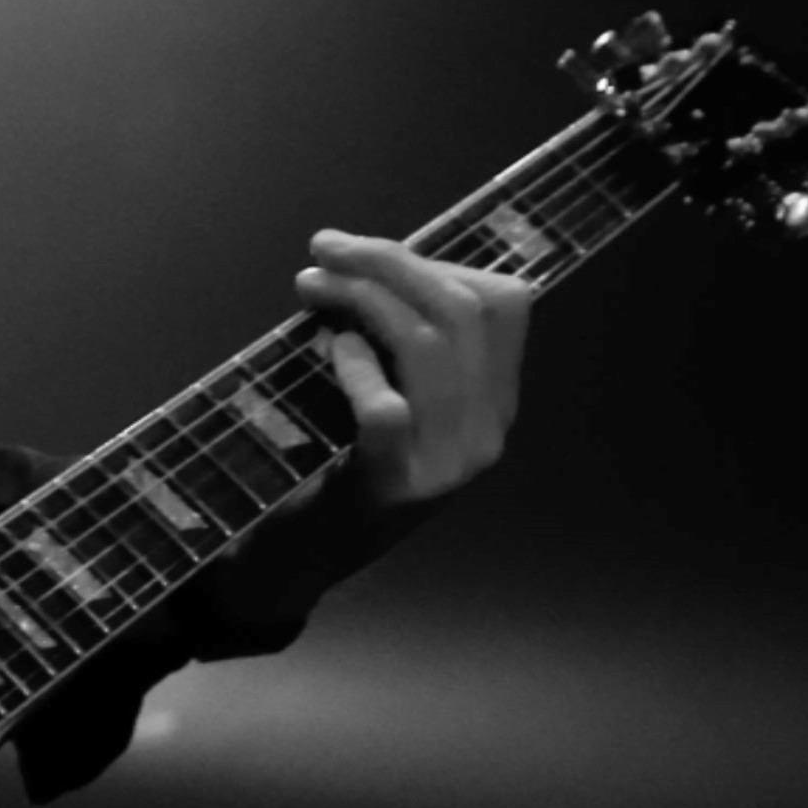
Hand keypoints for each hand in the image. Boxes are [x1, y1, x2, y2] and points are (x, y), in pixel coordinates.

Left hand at [227, 230, 537, 621]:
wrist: (303, 560)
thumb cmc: (341, 461)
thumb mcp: (397, 395)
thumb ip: (404, 338)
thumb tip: (376, 257)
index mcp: (496, 402)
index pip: (504, 304)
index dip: (436, 260)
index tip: (368, 250)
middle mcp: (487, 432)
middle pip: (462, 311)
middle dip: (390, 261)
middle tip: (326, 246)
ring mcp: (446, 464)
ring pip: (427, 346)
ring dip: (361, 297)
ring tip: (310, 284)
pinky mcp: (393, 489)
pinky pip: (387, 408)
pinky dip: (355, 365)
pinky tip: (329, 349)